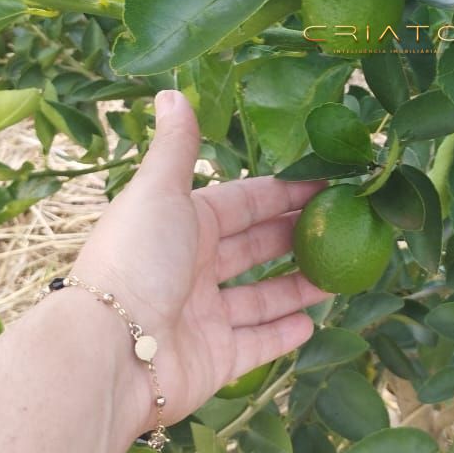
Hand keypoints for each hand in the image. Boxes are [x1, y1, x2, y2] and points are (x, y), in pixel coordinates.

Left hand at [68, 90, 330, 439]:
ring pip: (261, 297)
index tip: (326, 185)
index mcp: (181, 225)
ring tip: (339, 275)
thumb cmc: (137, 260)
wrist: (111, 351)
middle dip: (294, 235)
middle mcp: (192, 269)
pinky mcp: (214, 360)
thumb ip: (176, 146)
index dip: (282, 193)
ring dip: (298, 285)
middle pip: (254, 247)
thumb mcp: (159, 192)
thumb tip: (171, 92)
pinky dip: (283, 334)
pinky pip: (257, 344)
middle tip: (342, 226)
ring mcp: (204, 317)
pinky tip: (312, 322)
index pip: (242, 203)